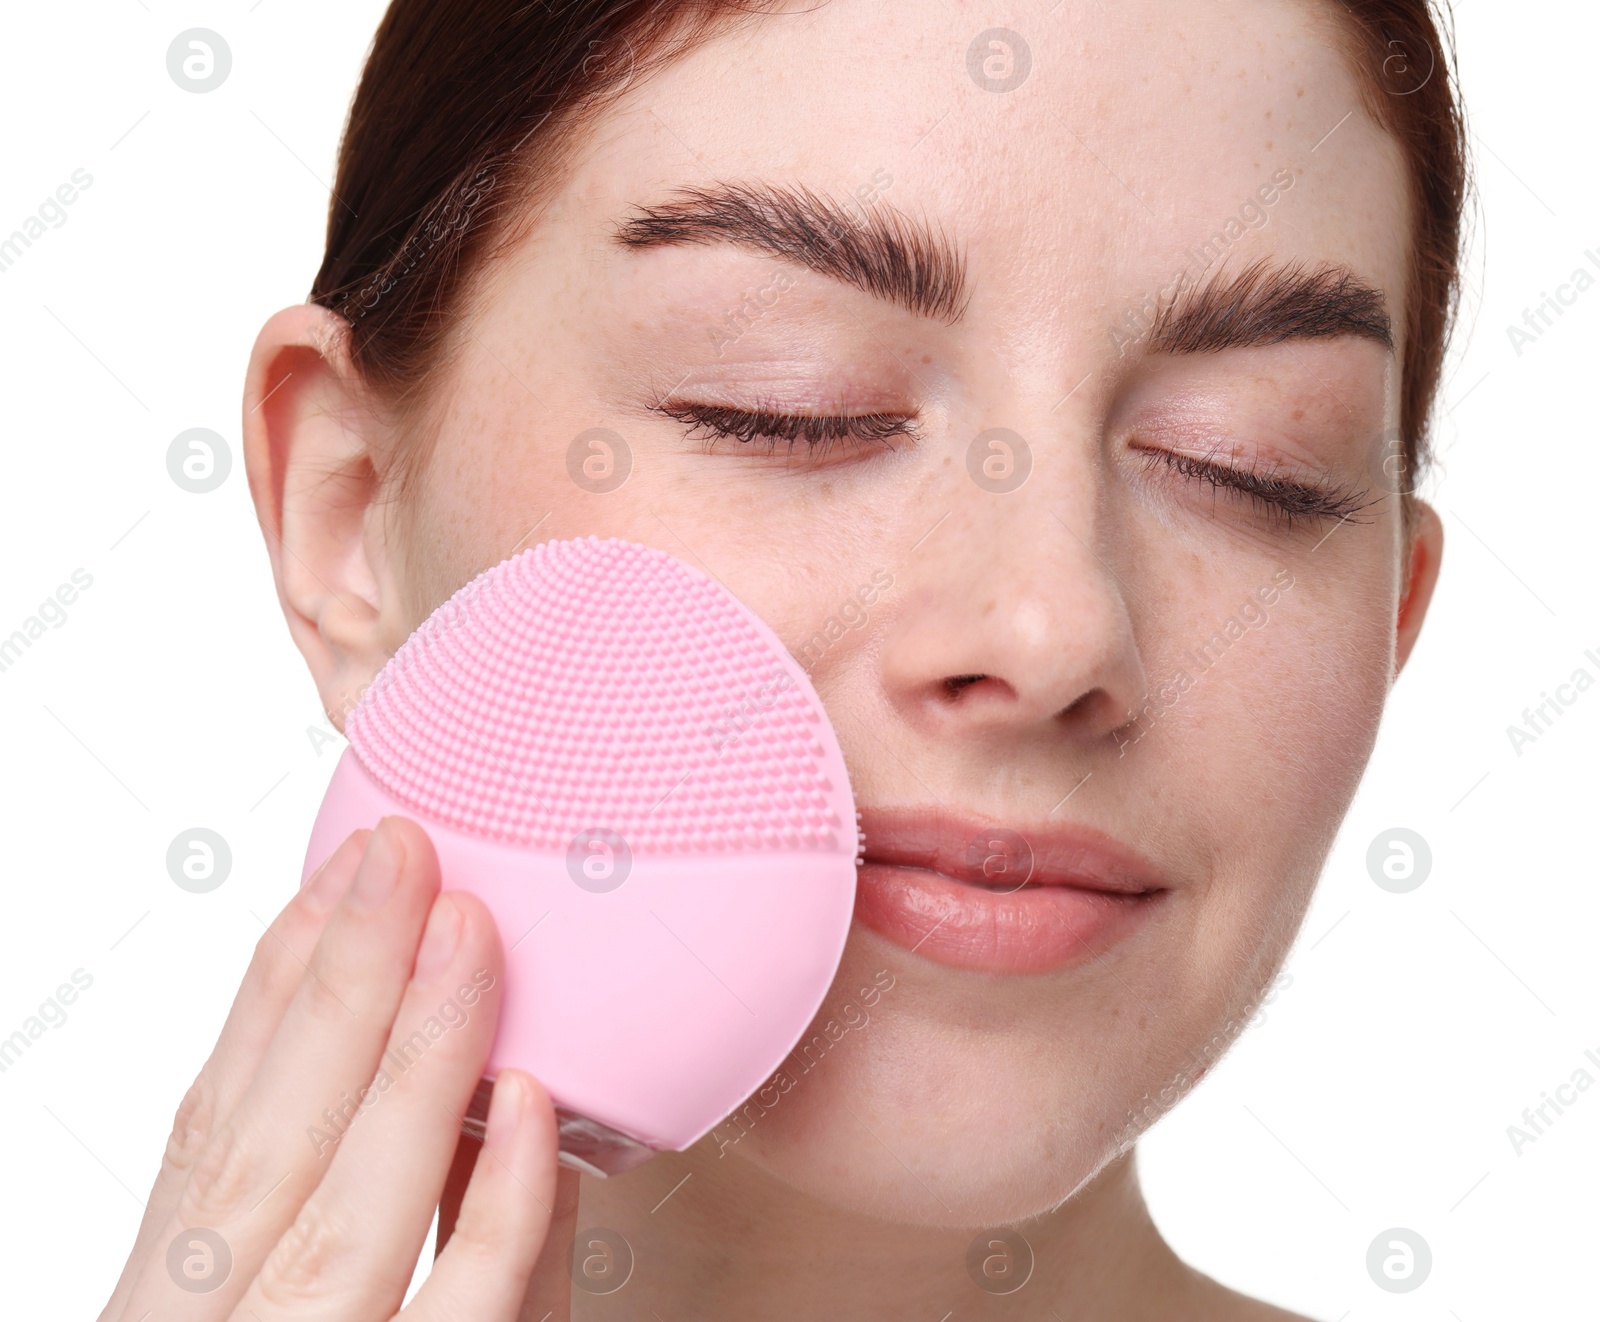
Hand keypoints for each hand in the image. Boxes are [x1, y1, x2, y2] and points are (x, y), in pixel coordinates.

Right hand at [98, 815, 578, 1320]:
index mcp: (182, 1301)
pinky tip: (525, 1103)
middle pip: (268, 1146)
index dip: (276, 986)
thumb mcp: (296, 1316)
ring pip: (346, 1216)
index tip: (343, 868)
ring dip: (412, 1058)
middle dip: (341, 981)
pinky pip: (460, 1320)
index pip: (216, 1126)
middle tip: (403, 849)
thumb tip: (482, 1088)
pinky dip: (493, 1210)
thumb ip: (363, 1222)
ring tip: (466, 928)